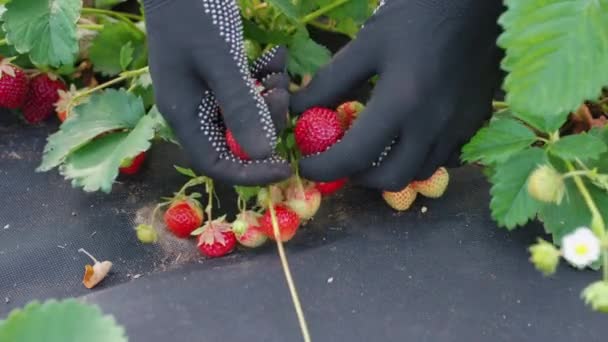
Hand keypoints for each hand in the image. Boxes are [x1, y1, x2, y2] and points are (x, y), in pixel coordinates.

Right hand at [143, 0, 290, 184]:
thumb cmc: (193, 14)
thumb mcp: (220, 60)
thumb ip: (239, 105)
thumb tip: (261, 153)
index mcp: (184, 114)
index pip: (215, 164)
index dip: (249, 173)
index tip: (284, 166)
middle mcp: (194, 108)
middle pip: (236, 139)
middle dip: (266, 120)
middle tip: (281, 92)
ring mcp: (207, 91)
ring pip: (247, 113)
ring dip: (269, 95)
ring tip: (278, 68)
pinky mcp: (219, 74)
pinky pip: (248, 89)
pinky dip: (264, 76)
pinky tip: (276, 55)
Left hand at [291, 0, 503, 190]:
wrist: (476, 1)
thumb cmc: (417, 15)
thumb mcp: (367, 44)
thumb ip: (330, 82)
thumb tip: (298, 108)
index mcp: (402, 101)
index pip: (355, 156)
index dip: (325, 168)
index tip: (309, 165)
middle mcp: (433, 124)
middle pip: (391, 178)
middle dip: (359, 177)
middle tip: (344, 160)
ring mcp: (459, 126)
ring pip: (420, 172)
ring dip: (390, 170)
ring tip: (374, 149)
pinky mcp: (476, 122)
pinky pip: (444, 158)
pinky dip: (419, 157)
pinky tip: (408, 135)